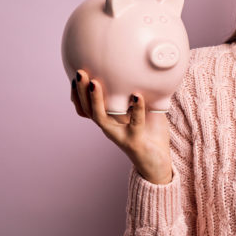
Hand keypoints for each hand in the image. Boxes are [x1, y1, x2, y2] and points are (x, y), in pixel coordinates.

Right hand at [70, 69, 172, 183]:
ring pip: (101, 118)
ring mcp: (120, 135)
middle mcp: (110, 128)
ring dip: (96, 100)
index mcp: (108, 121)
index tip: (77, 74)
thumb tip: (144, 71)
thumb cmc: (150, 135)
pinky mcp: (135, 141)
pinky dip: (136, 109)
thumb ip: (139, 94)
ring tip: (95, 83)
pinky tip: (137, 96)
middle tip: (80, 73)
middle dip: (81, 91)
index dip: (78, 93)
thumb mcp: (144, 110)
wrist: (158, 164)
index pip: (85, 107)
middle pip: (87, 110)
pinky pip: (134, 124)